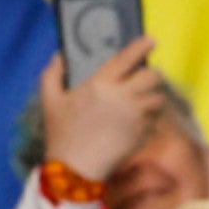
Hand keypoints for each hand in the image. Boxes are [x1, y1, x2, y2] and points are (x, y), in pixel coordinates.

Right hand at [40, 37, 164, 181]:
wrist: (76, 168)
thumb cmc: (61, 133)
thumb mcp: (50, 100)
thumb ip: (53, 73)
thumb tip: (61, 55)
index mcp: (100, 85)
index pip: (127, 59)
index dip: (141, 47)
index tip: (151, 40)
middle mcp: (123, 97)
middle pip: (153, 76)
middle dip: (151, 75)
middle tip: (143, 79)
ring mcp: (137, 116)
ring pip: (158, 98)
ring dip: (153, 96)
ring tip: (141, 101)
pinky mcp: (145, 133)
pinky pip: (157, 118)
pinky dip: (152, 116)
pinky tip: (138, 120)